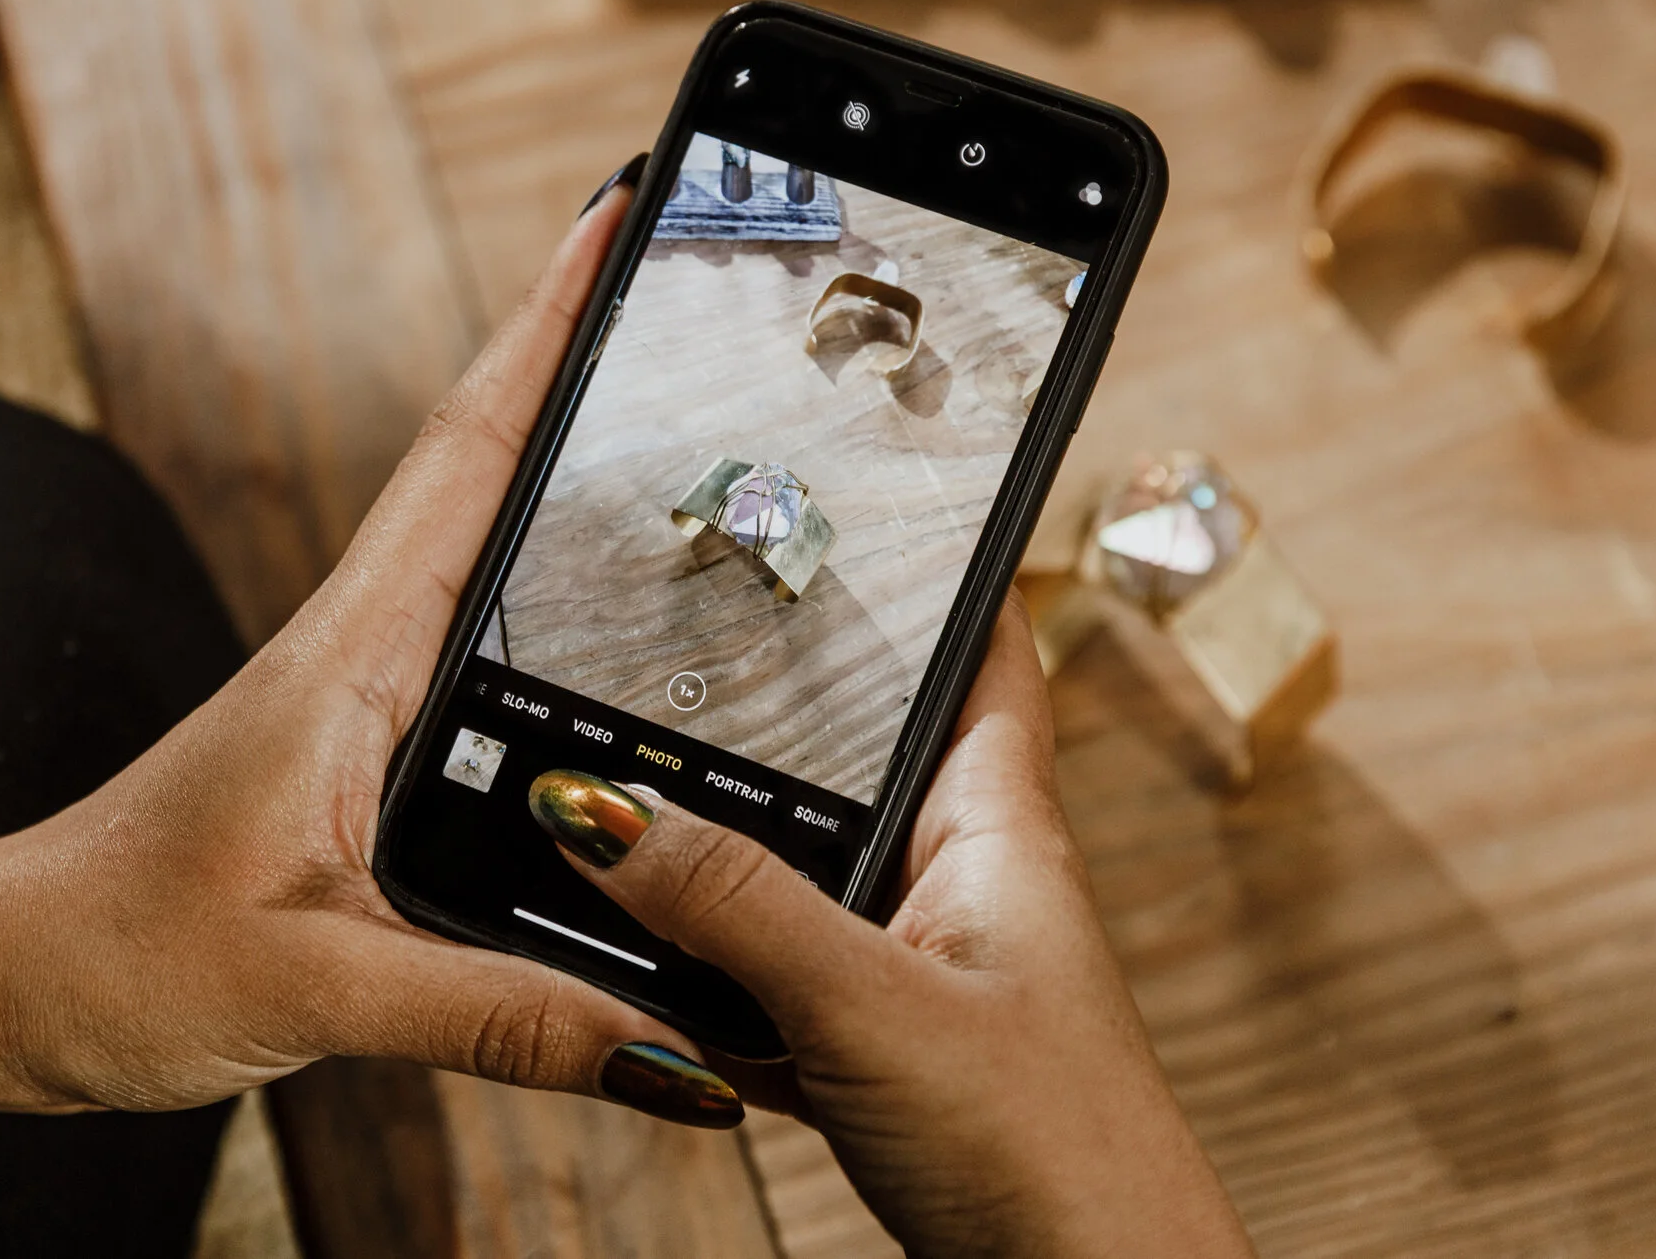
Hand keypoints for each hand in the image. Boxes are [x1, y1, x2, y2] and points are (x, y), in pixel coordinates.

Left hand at [0, 159, 743, 1131]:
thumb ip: (495, 1016)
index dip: (549, 332)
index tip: (617, 217)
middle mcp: (352, 652)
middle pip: (483, 468)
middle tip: (672, 272)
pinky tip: (584, 605)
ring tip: (658, 392)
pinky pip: (465, 639)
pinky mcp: (345, 754)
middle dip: (576, 356)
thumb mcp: (309, 991)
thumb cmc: (104, 958)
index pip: (466, 456)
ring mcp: (347, 696)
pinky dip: (529, 579)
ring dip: (557, 454)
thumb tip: (673, 1051)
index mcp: (345, 660)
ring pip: (472, 543)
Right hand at [525, 603, 1257, 1258]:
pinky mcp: (884, 1058)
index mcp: (998, 831)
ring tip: (622, 803)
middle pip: (861, 757)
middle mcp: (962, 884)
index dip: (932, 568)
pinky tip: (651, 976)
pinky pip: (777, 982)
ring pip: (803, 874)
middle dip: (768, 714)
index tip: (859, 492)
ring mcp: (922, 972)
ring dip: (723, 856)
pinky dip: (712, 976)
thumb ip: (732, 902)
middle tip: (671, 646)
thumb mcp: (870, 1006)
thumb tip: (596, 806)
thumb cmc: (1058, 1162)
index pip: (981, 653)